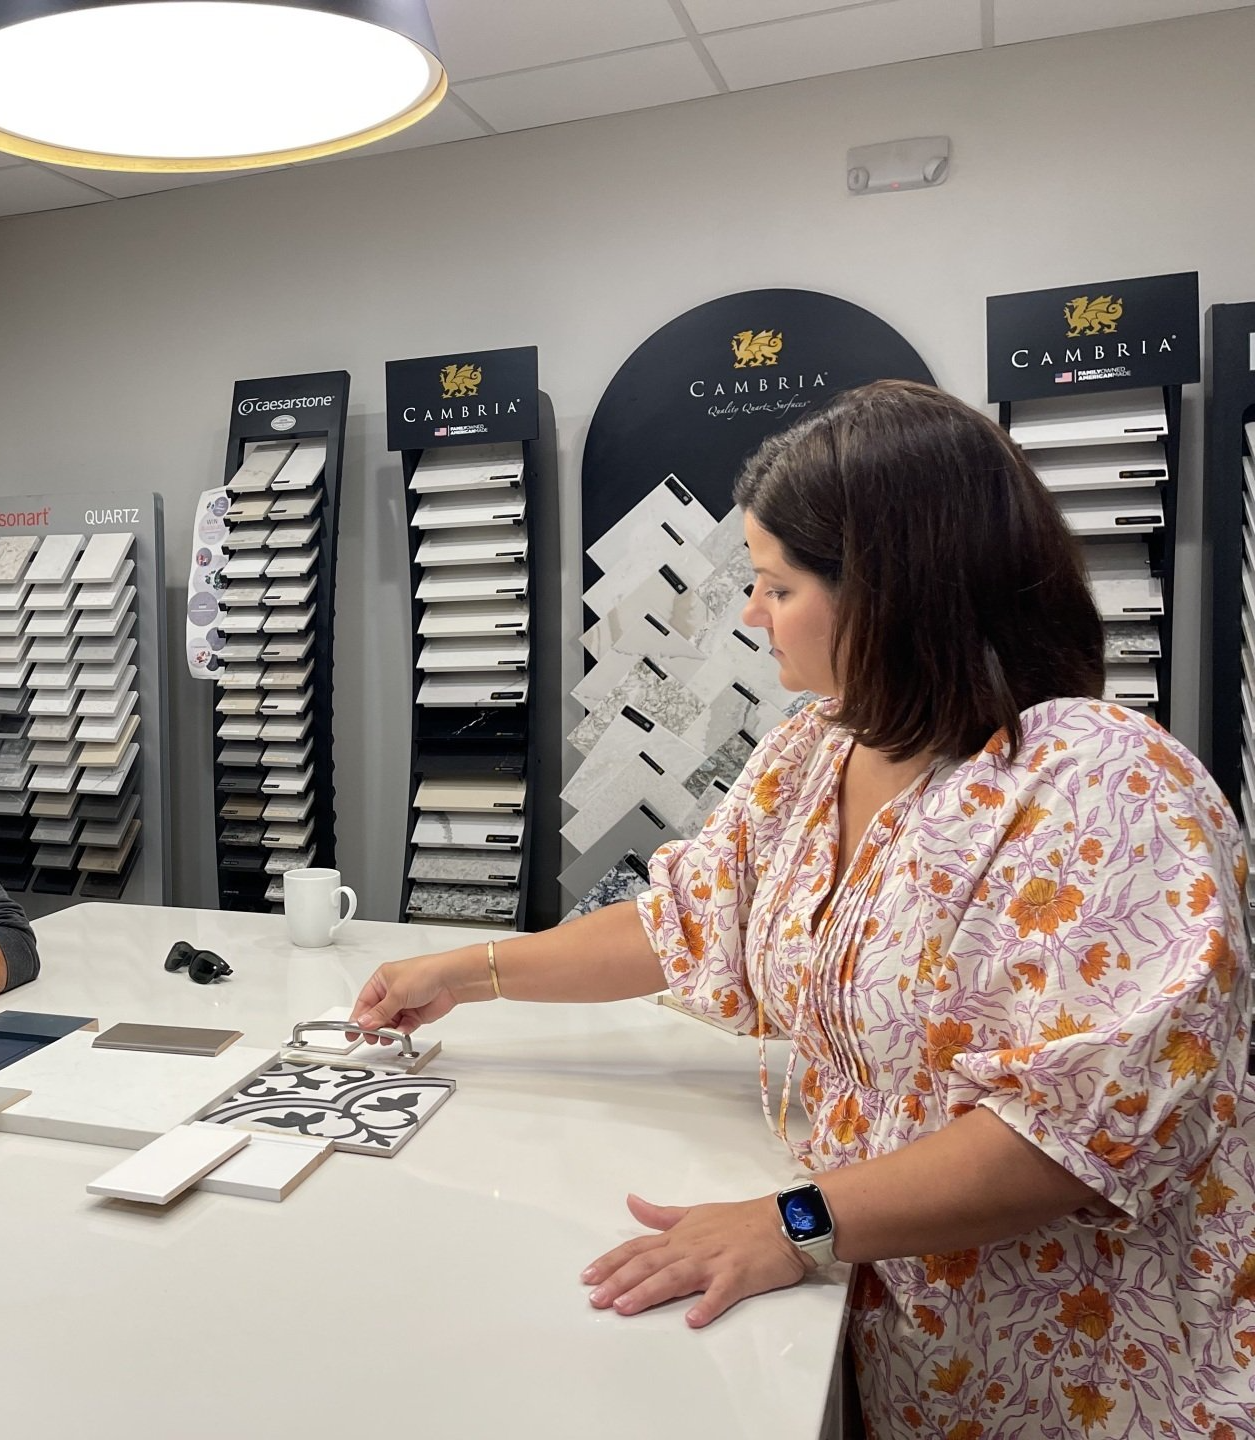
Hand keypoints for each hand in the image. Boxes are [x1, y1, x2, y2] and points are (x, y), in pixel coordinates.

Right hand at [349, 956, 458, 1039]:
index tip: (352, 1032)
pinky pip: (402, 1027)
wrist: (450, 980)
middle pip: (375, 1014)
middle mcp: (392, 991)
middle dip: (373, 1026)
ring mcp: (404, 1003)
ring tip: (386, 1037)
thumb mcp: (396, 993)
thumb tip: (364, 1022)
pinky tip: (400, 1033)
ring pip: (389, 1023)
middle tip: (370, 1037)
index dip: (358, 1017)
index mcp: (383, 979)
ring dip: (387, 1031)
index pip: (364, 1001)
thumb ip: (380, 1012)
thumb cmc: (425, 974)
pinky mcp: (415, 1014)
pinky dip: (400, 1032)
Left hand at [581, 1192, 810, 1328]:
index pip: (638, 1248)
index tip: (586, 1277)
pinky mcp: (739, 1275)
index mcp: (680, 1236)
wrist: (784, 1221)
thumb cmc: (740, 1220)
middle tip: (596, 1299)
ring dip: (649, 1292)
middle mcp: (691, 1247)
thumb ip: (661, 1215)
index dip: (611, 1262)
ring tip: (625, 1308)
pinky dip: (708, 1304)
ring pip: (676, 1277)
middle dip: (620, 1281)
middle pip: (649, 1264)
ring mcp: (714, 1261)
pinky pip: (722, 1292)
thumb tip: (631, 1202)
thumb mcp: (695, 1213)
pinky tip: (693, 1321)